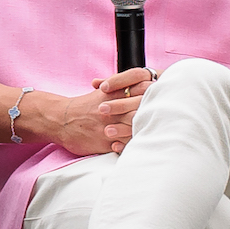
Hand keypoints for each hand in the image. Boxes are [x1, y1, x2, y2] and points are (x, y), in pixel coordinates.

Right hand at [35, 68, 154, 156]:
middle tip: (168, 117)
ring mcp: (109, 126)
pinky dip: (133, 145)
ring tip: (158, 132)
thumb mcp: (103, 91)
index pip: (142, 89)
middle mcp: (113, 108)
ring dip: (146, 130)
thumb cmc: (86, 106)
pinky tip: (142, 145)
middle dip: (154, 113)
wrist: (61, 120)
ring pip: (135, 128)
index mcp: (114, 93)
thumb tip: (146, 82)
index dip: (155, 93)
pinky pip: (124, 145)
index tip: (166, 97)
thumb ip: (123, 87)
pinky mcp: (105, 142)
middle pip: (141, 110)